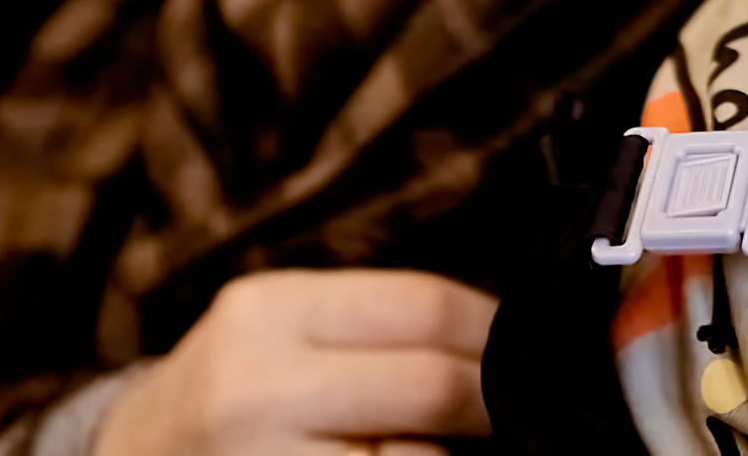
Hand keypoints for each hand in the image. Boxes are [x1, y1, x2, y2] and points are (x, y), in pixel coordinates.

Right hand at [95, 269, 495, 455]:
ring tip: (450, 444)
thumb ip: (371, 326)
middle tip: (512, 408)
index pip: (422, 306)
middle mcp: (257, 388)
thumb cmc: (228, 393)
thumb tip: (496, 339)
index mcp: (269, 312)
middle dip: (490, 400)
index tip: (519, 344)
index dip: (492, 329)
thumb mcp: (279, 330)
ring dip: (450, 454)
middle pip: (430, 387)